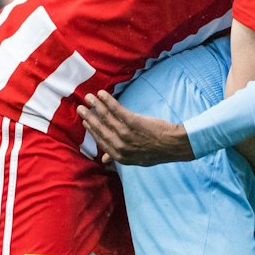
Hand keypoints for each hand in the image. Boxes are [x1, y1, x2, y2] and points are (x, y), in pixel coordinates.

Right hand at [78, 91, 193, 164]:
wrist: (173, 145)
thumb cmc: (155, 151)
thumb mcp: (136, 159)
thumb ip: (118, 157)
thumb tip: (103, 159)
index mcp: (119, 156)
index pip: (100, 141)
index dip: (92, 130)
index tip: (85, 121)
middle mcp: (120, 146)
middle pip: (100, 129)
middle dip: (89, 117)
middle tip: (80, 108)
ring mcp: (126, 134)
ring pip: (106, 118)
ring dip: (96, 106)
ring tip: (89, 97)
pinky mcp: (134, 122)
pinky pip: (117, 110)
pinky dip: (108, 101)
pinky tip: (102, 94)